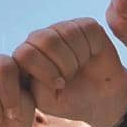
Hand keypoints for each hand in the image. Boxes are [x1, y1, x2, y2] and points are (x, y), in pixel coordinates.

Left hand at [11, 18, 126, 126]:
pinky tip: (90, 56)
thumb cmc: (71, 100)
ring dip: (77, 58)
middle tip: (71, 77)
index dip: (44, 71)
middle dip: (64, 65)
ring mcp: (60, 29)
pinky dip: (91, 47)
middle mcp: (38, 40)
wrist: (103, 99)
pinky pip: (85, 29)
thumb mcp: (49, 101)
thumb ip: (35, 85)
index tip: (60, 86)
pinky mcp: (83, 24)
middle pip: (45, 40)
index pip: (24, 54)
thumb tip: (38, 65)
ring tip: (79, 68)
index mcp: (24, 59)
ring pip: (66, 33)